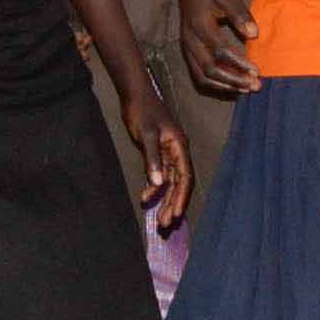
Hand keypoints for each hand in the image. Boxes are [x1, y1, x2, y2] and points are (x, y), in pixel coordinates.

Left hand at [117, 64, 196, 229]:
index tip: (176, 214)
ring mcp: (168, 153)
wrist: (135, 95)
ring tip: (160, 219)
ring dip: (165, 199)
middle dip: (173, 203)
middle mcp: (177, 152)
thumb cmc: (142, 111)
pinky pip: (160, 174)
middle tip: (166, 224)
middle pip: (179, 183)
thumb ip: (152, 159)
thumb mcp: (146, 134)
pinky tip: (147, 197)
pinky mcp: (158, 153)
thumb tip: (158, 183)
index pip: (185, 177)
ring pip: (170, 181)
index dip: (182, 197)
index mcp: (179, 147)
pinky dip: (154, 187)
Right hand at [180, 0, 260, 97]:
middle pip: (209, 69)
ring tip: (246, 89)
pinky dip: (215, 82)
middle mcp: (190, 40)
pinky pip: (198, 73)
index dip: (239, 63)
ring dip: (225, 85)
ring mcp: (187, 47)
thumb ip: (240, 14)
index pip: (220, 50)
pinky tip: (233, 84)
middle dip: (234, 80)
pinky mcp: (188, 50)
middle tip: (255, 86)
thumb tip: (254, 34)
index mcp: (199, 25)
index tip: (257, 70)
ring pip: (202, 76)